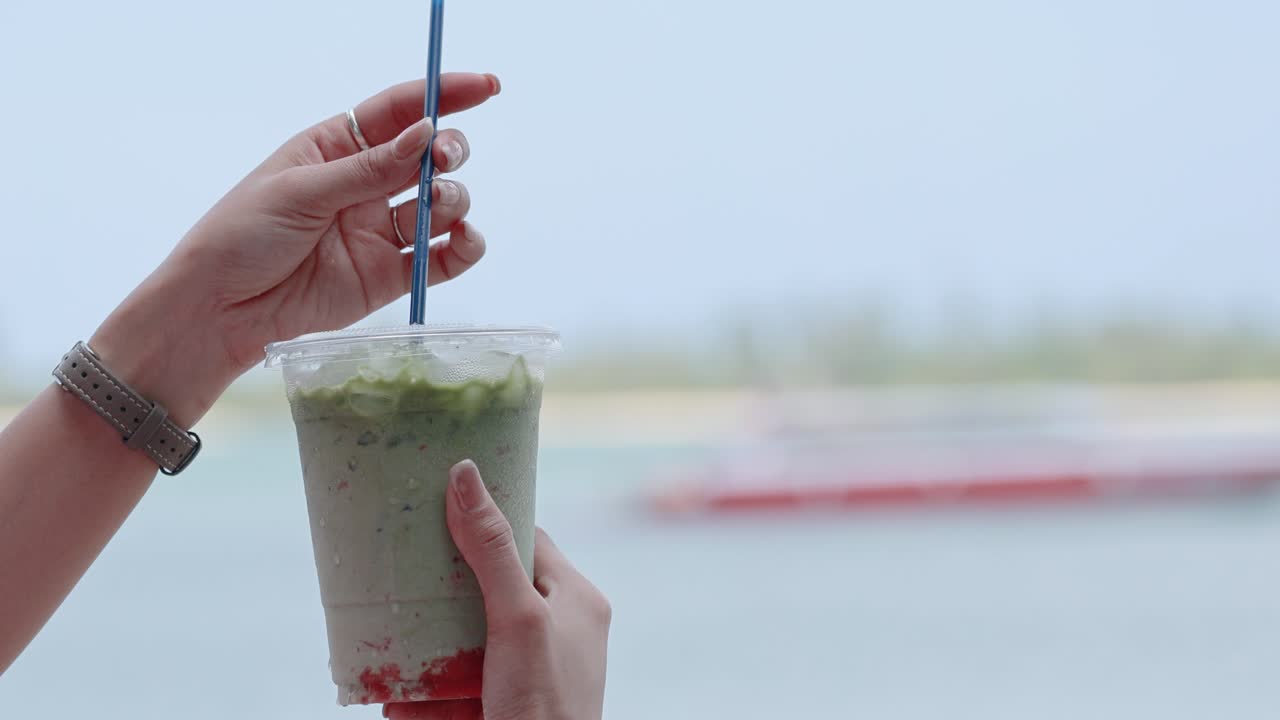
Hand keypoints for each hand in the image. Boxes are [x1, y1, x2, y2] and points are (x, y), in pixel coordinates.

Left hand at [91, 74, 498, 425]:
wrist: (221, 309)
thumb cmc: (242, 236)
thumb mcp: (300, 190)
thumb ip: (368, 169)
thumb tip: (427, 136)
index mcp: (337, 148)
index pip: (400, 112)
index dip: (445, 95)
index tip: (485, 88)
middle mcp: (366, 186)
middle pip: (429, 156)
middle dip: (447, 151)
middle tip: (441, 160)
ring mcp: (381, 231)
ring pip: (442, 204)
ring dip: (452, 198)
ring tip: (434, 204)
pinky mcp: (391, 275)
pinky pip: (443, 258)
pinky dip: (463, 247)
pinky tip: (463, 240)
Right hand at [384, 461, 611, 719]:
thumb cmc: (544, 703)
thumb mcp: (518, 618)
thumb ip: (492, 549)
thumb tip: (464, 472)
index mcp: (577, 601)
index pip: (528, 540)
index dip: (484, 523)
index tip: (435, 508)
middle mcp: (556, 634)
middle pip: (488, 590)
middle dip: (439, 589)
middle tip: (395, 572)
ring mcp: (528, 675)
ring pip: (465, 642)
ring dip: (423, 643)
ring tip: (383, 630)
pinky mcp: (501, 708)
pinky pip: (455, 689)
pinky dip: (423, 693)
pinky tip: (392, 693)